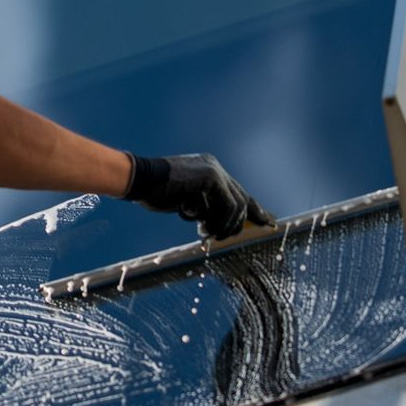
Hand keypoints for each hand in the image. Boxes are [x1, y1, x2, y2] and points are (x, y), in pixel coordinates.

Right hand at [124, 153, 274, 238]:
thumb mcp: (183, 200)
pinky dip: (219, 220)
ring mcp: (214, 171)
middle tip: (226, 237)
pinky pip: (227, 205)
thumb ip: (201, 207)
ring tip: (208, 234)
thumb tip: (213, 225)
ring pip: (236, 205)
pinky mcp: (210, 177)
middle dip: (240, 222)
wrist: (139, 180)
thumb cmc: (154, 192)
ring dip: (224, 225)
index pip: (237, 193)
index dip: (253, 210)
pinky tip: (202, 227)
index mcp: (209, 170)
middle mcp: (215, 168)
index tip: (266, 222)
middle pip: (242, 198)